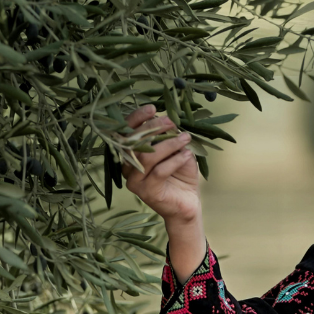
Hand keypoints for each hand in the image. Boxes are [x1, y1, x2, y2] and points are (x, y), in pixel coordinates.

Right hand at [120, 104, 205, 282]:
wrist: (187, 204)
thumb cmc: (180, 175)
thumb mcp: (176, 150)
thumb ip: (169, 136)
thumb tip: (167, 118)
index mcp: (130, 154)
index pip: (126, 132)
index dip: (136, 119)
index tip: (153, 109)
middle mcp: (127, 167)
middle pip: (133, 142)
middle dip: (153, 128)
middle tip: (171, 121)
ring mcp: (135, 181)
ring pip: (147, 157)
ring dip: (168, 144)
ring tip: (185, 138)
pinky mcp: (147, 193)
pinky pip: (159, 172)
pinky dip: (174, 160)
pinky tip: (186, 155)